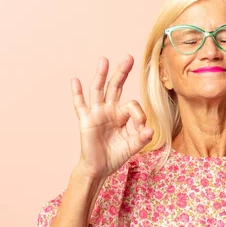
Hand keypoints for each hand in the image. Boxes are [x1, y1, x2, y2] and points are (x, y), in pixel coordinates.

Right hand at [71, 55, 152, 178]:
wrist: (99, 168)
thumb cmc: (115, 156)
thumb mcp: (132, 147)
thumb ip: (142, 138)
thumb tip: (150, 129)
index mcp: (121, 115)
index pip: (132, 105)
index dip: (139, 115)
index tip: (141, 129)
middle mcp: (109, 110)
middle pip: (115, 86)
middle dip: (121, 72)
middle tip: (129, 57)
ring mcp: (96, 113)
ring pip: (98, 90)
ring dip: (101, 75)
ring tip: (104, 59)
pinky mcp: (86, 120)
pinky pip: (79, 105)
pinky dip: (77, 93)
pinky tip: (75, 80)